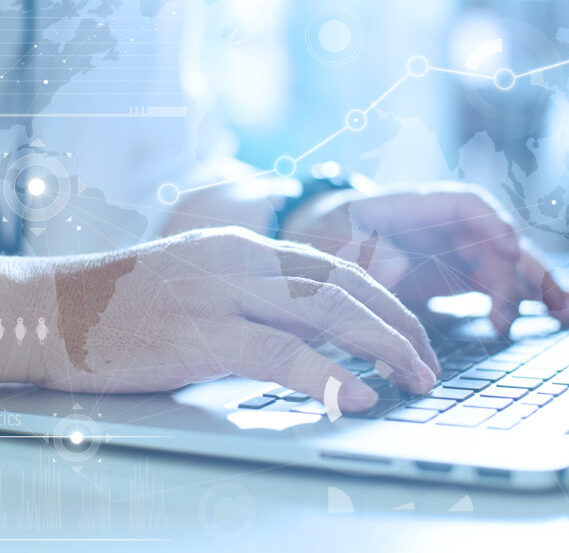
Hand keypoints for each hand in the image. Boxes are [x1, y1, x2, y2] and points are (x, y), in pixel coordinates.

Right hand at [6, 227, 439, 410]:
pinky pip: (279, 354)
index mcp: (250, 248)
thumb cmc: (137, 301)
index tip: (412, 334)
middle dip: (398, 326)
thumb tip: (317, 324)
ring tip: (416, 377)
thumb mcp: (209, 279)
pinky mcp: (200, 334)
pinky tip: (357, 396)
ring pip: (326, 312)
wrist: (63, 307)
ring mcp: (223, 294)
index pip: (338, 268)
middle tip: (428, 362)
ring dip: (381, 346)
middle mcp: (245, 261)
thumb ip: (261, 293)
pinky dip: (325, 376)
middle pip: (345, 288)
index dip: (385, 302)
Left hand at [280, 182, 568, 333]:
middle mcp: (442, 225)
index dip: (489, 222)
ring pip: (503, 263)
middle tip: (555, 299)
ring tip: (567, 312)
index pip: (463, 204)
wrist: (325, 239)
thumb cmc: (329, 230)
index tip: (508, 246)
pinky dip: (521, 297)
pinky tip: (552, 312)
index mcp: (414, 206)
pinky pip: (494, 282)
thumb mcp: (332, 234)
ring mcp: (452, 249)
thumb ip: (361, 248)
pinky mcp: (454, 274)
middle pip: (493, 238)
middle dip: (526, 265)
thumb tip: (392, 268)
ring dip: (536, 285)